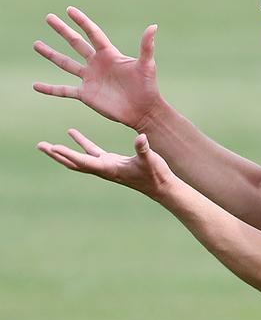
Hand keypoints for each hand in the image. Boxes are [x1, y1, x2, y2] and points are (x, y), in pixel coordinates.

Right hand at [33, 6, 162, 129]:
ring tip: (36, 44)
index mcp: (109, 54)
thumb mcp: (147, 65)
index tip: (69, 10)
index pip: (93, 33)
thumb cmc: (147, 86)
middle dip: (62, 30)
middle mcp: (97, 64)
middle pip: (76, 43)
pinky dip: (50, 89)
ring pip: (65, 64)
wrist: (143, 110)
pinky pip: (64, 90)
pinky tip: (35, 85)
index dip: (82, 21)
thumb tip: (153, 26)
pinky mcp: (86, 95)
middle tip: (49, 17)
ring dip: (51, 54)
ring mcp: (90, 79)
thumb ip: (146, 46)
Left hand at [37, 129, 176, 201]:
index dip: (69, 154)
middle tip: (40, 146)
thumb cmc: (155, 174)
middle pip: (74, 163)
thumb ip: (143, 149)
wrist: (160, 186)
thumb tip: (140, 137)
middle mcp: (103, 169)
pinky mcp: (111, 161)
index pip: (84, 161)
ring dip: (63, 151)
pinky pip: (91, 151)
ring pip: (79, 158)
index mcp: (109, 169)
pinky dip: (81, 143)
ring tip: (48, 145)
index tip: (54, 148)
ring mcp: (106, 165)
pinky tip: (72, 133)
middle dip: (57, 155)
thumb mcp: (150, 160)